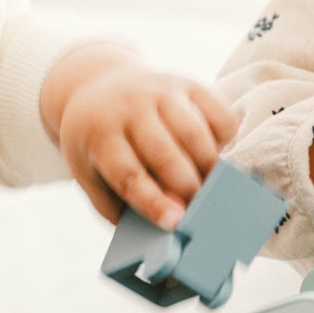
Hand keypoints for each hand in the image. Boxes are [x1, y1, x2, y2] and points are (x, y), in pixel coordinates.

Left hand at [45, 44, 236, 228]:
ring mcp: (160, 91)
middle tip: (200, 212)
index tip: (176, 223)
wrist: (98, 88)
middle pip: (166, 155)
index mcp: (100, 135)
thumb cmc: (99, 143)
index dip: (154, 202)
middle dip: (187, 189)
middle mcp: (130, 108)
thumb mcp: (89, 174)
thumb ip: (118, 205)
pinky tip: (213, 151)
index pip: (128, 174)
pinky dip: (224, 138)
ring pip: (195, 133)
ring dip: (209, 167)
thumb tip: (164, 229)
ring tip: (212, 188)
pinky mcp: (187, 83)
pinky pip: (218, 112)